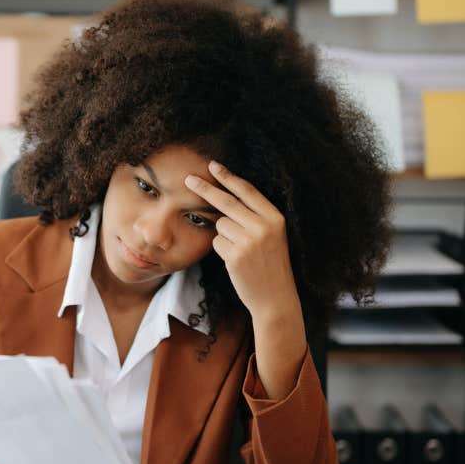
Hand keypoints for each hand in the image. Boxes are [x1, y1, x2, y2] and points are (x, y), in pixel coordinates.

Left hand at [185, 160, 300, 325]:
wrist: (276, 297)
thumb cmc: (271, 264)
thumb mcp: (272, 235)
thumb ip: (254, 216)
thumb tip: (224, 195)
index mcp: (275, 218)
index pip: (247, 191)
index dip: (229, 177)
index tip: (214, 165)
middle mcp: (263, 226)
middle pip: (227, 202)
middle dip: (205, 188)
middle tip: (189, 178)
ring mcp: (249, 241)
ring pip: (220, 224)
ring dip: (223, 235)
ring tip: (241, 250)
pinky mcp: (236, 255)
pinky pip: (216, 242)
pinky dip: (222, 249)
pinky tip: (236, 261)